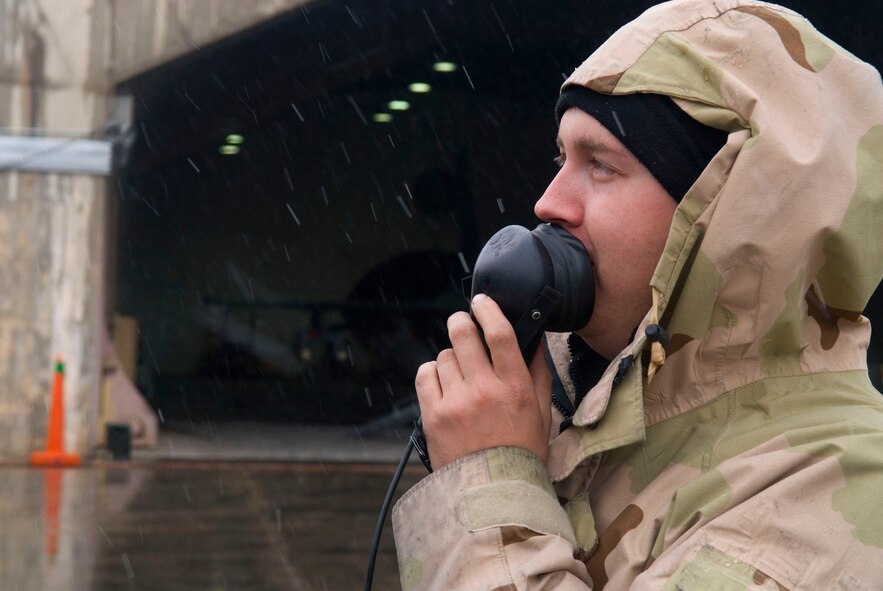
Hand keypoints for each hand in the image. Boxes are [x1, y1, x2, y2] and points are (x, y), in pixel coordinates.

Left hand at [415, 293, 552, 469]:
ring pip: (444, 355)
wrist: (493, 492)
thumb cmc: (521, 451)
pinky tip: (443, 384)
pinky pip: (425, 374)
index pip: (500, 333)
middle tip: (463, 325)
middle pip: (463, 334)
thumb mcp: (542, 412)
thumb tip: (534, 339)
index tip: (482, 301)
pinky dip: (432, 373)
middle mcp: (484, 390)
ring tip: (460, 374)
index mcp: (515, 387)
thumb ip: (539, 373)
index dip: (489, 310)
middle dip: (461, 323)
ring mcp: (455, 402)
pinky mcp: (433, 415)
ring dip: (451, 358)